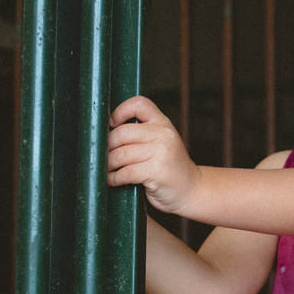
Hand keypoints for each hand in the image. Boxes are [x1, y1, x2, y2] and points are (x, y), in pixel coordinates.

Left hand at [107, 96, 200, 213]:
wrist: (191, 190)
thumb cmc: (170, 168)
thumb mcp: (162, 142)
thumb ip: (142, 134)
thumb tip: (107, 134)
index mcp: (163, 123)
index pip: (139, 104)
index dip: (120, 111)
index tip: (112, 124)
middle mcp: (163, 134)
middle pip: (121, 133)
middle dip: (107, 147)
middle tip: (103, 156)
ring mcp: (161, 153)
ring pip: (121, 154)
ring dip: (108, 165)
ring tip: (107, 170)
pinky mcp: (156, 172)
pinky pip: (125, 172)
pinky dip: (114, 178)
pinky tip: (113, 180)